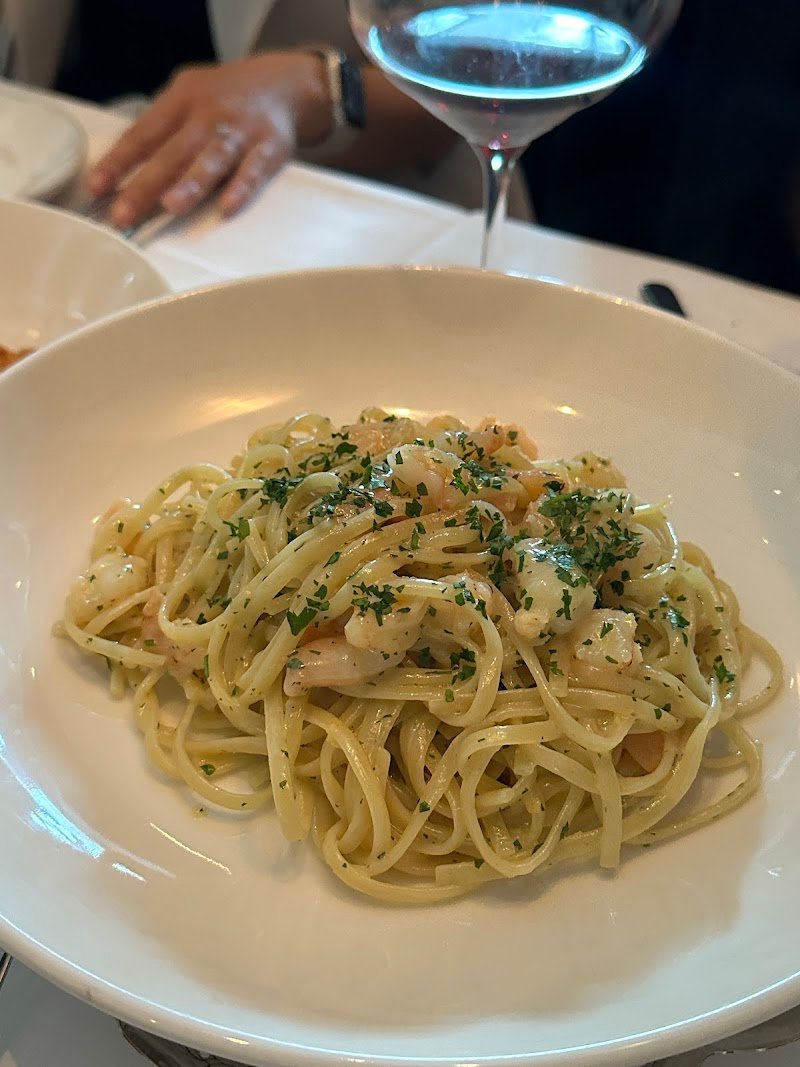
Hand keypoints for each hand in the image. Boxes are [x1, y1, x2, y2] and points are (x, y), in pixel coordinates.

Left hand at [88, 52, 331, 226]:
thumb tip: (125, 169)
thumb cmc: (226, 98)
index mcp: (181, 99)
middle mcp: (208, 113)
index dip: (119, 161)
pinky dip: (241, 188)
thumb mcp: (189, 97)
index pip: (143, 133)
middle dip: (144, 185)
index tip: (97, 188)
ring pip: (212, 160)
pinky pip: (254, 170)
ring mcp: (240, 131)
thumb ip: (164, 128)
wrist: (283, 84)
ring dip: (190, 184)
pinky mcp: (270, 147)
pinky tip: (227, 206)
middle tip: (122, 215)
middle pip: (172, 153)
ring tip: (171, 206)